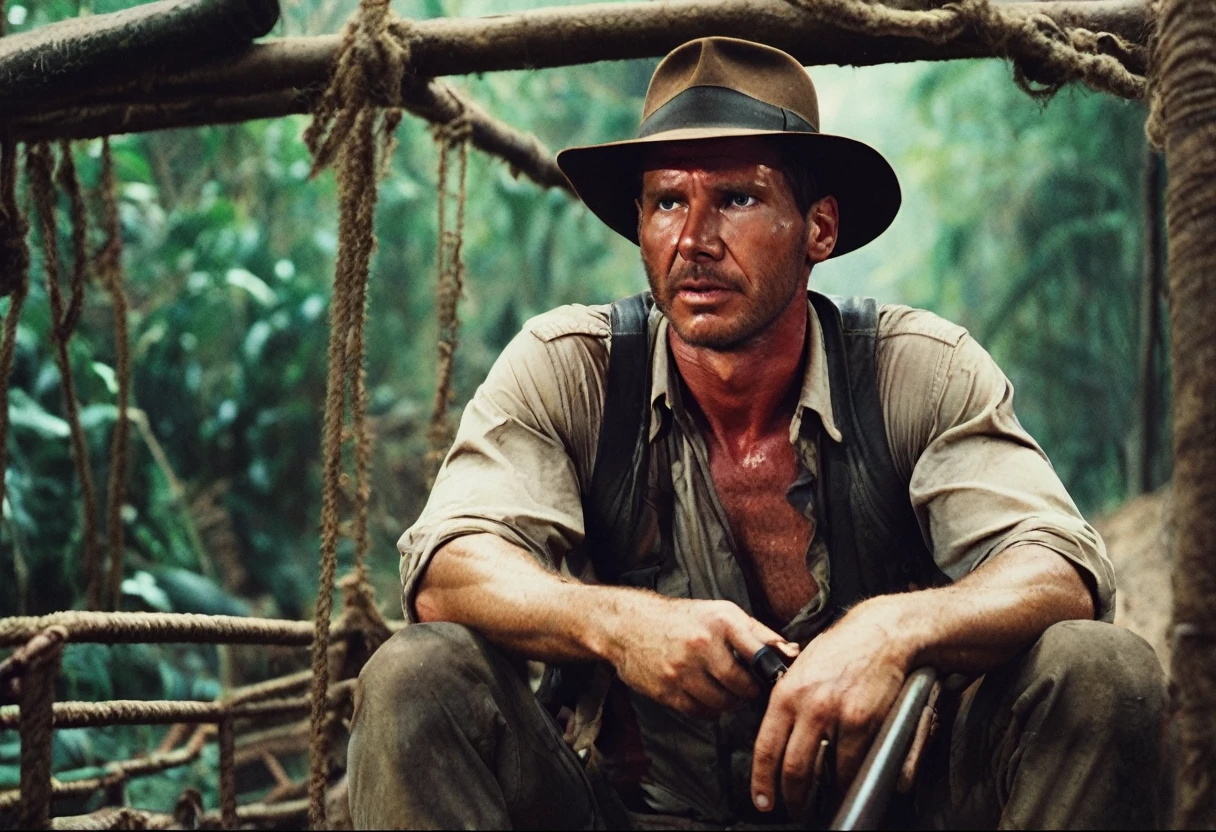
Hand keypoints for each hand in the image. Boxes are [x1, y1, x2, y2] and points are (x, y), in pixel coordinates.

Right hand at [608, 595, 797, 718]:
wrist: (628, 625)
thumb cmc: (682, 619)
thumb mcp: (720, 612)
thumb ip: (757, 632)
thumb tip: (792, 652)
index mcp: (720, 621)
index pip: (760, 654)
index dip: (770, 671)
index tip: (770, 676)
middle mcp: (702, 644)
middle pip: (742, 685)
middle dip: (749, 691)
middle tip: (746, 686)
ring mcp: (682, 670)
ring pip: (723, 703)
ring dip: (730, 702)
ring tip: (725, 689)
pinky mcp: (667, 690)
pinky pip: (701, 712)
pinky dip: (709, 708)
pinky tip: (705, 694)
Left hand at [750, 602, 909, 812]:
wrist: (879, 634)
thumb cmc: (839, 650)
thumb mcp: (799, 669)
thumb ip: (786, 700)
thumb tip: (778, 734)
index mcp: (785, 693)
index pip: (765, 746)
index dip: (762, 780)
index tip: (762, 800)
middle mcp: (807, 706)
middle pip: (792, 767)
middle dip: (790, 797)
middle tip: (792, 809)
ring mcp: (836, 715)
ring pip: (821, 770)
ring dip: (819, 795)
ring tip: (819, 803)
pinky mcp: (863, 722)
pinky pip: (851, 765)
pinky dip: (847, 782)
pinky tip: (844, 787)